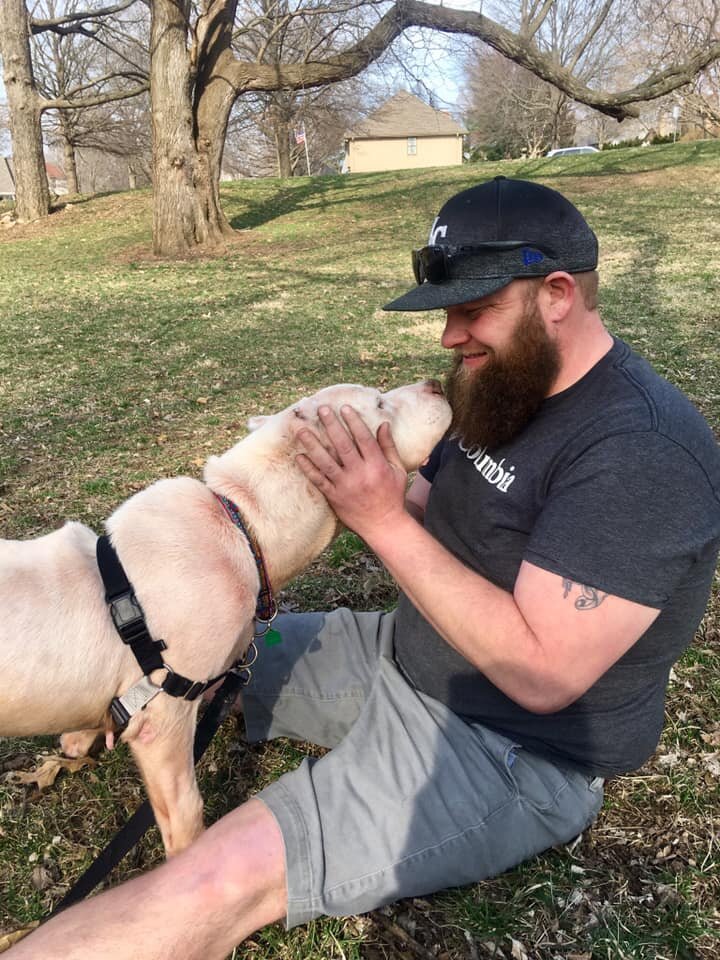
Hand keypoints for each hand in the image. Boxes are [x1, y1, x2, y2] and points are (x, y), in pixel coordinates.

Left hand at [295, 404, 407, 540]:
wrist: (384, 526)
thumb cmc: (392, 495)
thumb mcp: (397, 470)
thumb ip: (389, 447)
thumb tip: (383, 424)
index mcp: (376, 466)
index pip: (363, 439)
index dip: (353, 422)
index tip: (344, 408)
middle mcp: (360, 474)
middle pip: (342, 445)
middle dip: (331, 426)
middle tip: (321, 409)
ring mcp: (345, 486)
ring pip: (325, 462)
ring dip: (312, 445)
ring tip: (302, 430)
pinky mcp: (334, 497)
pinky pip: (319, 481)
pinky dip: (308, 469)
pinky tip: (299, 456)